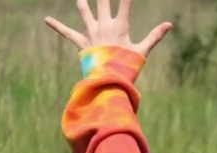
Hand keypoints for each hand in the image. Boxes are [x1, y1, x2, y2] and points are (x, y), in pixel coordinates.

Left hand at [45, 0, 172, 56]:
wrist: (108, 81)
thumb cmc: (127, 67)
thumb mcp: (142, 51)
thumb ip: (154, 36)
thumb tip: (169, 24)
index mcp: (120, 26)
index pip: (125, 2)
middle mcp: (104, 25)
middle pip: (103, 1)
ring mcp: (91, 33)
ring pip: (85, 12)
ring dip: (82, 2)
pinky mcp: (82, 43)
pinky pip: (68, 33)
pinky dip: (57, 26)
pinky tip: (46, 19)